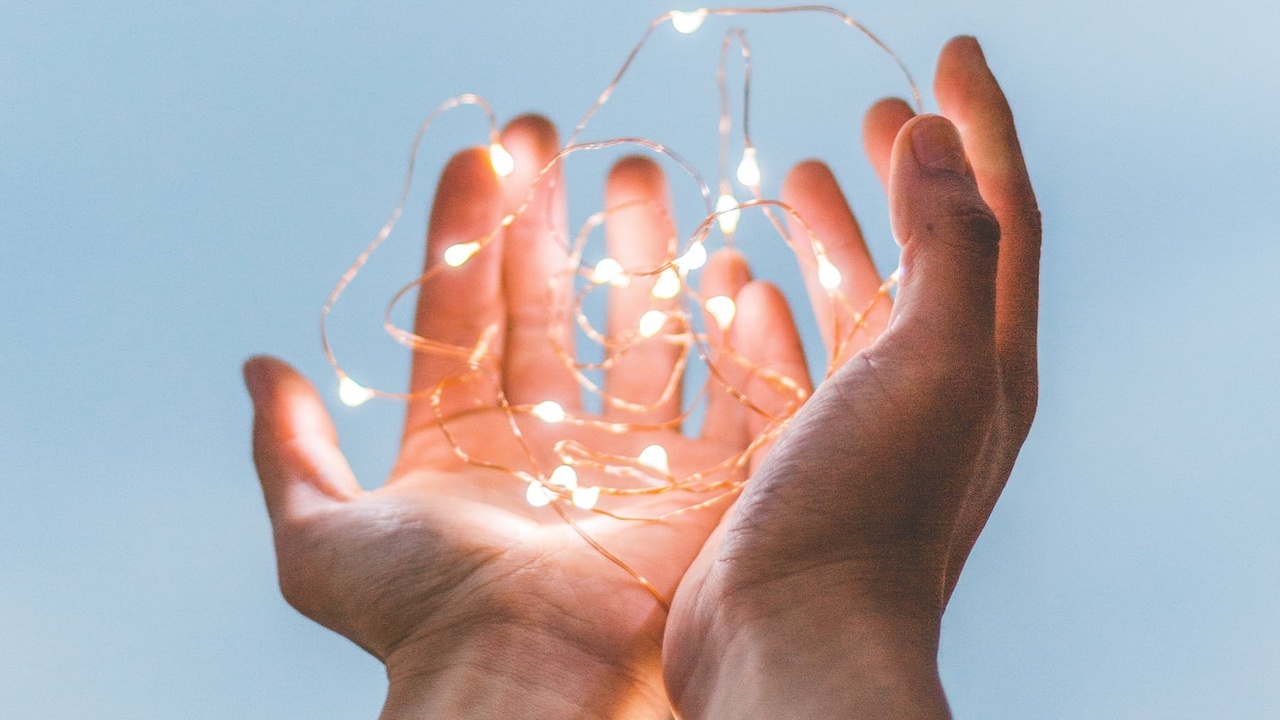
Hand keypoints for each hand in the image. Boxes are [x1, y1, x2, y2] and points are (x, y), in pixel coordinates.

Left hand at [244, 116, 808, 718]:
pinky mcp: (706, 487)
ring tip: (636, 178)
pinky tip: (729, 273)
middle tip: (552, 141)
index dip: (471, 235)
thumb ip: (289, 452)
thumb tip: (260, 369)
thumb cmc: (425, 618)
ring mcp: (630, 463)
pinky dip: (737, 340)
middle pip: (552, 310)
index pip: (469, 314)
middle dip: (551, 223)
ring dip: (638, 257)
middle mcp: (549, 447)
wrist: (525, 681)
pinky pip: (732, 399)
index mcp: (466, 446)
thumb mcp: (320, 540)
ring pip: (638, 337)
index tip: (483, 158)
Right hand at [662, 37, 1040, 718]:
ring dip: (835, 238)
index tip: (949, 50)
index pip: (999, 214)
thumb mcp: (935, 362)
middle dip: (907, 176)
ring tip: (799, 177)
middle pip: (928, 256)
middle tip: (875, 112)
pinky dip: (770, 313)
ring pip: (854, 306)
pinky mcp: (795, 459)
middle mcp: (932, 392)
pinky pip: (790, 362)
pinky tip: (739, 285)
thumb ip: (950, 243)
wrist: (797, 643)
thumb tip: (939, 136)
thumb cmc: (867, 508)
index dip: (980, 126)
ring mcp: (861, 428)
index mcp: (983, 359)